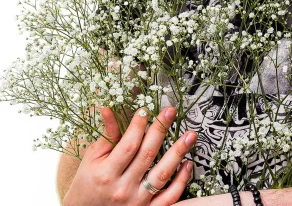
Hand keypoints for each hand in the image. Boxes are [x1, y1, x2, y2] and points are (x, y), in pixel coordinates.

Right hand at [63, 105, 195, 205]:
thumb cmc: (88, 184)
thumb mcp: (92, 159)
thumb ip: (107, 135)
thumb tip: (109, 109)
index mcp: (107, 173)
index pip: (128, 145)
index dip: (138, 126)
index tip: (145, 109)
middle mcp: (123, 188)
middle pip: (147, 155)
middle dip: (161, 130)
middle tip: (171, 111)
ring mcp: (137, 202)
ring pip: (162, 175)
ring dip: (178, 153)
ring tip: (190, 135)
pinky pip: (169, 197)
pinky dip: (180, 181)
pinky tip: (188, 164)